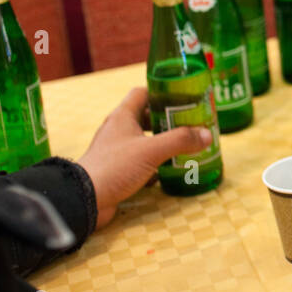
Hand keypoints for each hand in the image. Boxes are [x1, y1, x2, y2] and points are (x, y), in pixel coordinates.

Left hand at [76, 87, 212, 229]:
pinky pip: (138, 161)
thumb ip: (180, 140)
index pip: (143, 93)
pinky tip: (167, 171)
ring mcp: (115, 150)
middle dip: (168, 121)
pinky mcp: (116, 169)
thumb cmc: (115, 166)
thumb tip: (206, 135)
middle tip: (189, 126)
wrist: (84, 198)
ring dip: (161, 144)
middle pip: (146, 117)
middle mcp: (118, 129)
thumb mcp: (151, 150)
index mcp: (123, 116)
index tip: (183, 99)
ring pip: (143, 140)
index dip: (162, 93)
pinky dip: (153, 165)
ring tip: (183, 148)